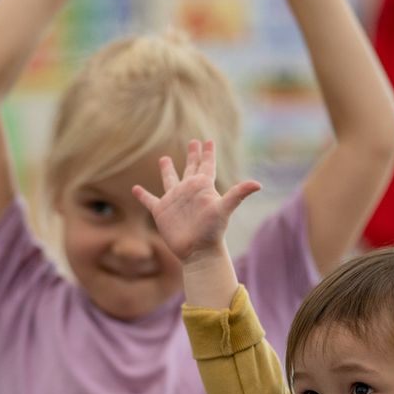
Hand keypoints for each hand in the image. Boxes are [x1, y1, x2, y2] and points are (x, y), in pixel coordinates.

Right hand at [130, 140, 261, 264]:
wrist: (197, 252)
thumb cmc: (212, 231)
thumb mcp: (224, 209)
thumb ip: (238, 194)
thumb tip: (258, 184)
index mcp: (203, 187)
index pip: (207, 165)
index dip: (208, 153)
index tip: (208, 141)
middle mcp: (188, 191)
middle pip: (190, 168)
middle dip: (193, 155)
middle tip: (194, 142)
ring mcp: (174, 201)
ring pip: (169, 180)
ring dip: (167, 169)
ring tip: (164, 158)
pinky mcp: (161, 212)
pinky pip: (149, 200)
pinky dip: (142, 195)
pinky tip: (135, 188)